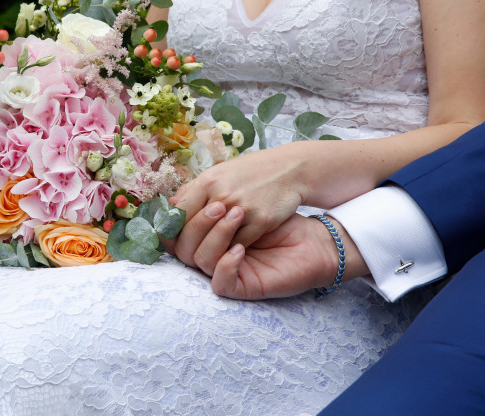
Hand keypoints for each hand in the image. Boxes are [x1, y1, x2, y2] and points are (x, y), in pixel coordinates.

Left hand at [167, 143, 311, 267]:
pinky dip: (233, 250)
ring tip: (211, 249)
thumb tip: (170, 208)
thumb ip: (193, 191)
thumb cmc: (250, 173)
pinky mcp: (260, 222)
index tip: (175, 237)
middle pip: (190, 232)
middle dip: (188, 245)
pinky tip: (233, 248)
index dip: (172, 229)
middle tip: (192, 249)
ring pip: (213, 243)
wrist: (289, 170)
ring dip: (211, 248)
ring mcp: (241, 209)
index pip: (177, 213)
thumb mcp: (218, 173)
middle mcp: (221, 195)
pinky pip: (237, 246)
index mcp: (207, 181)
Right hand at [190, 211, 367, 299]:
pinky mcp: (241, 287)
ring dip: (216, 236)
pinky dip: (226, 264)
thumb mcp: (238, 201)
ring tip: (237, 215)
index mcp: (205, 235)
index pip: (175, 234)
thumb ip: (208, 199)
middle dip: (197, 224)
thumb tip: (172, 198)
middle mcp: (210, 255)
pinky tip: (241, 248)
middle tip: (220, 205)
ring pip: (199, 261)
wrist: (311, 239)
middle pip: (181, 247)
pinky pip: (220, 282)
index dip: (174, 220)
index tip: (189, 200)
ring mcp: (224, 271)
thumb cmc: (275, 216)